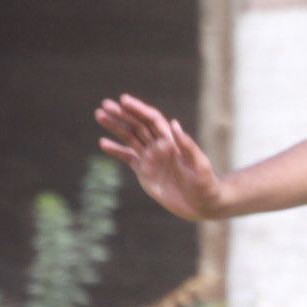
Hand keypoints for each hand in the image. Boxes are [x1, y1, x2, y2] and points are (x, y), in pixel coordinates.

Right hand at [95, 95, 228, 221]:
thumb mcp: (200, 165)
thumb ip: (187, 146)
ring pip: (129, 137)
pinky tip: (103, 143)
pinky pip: (127, 157)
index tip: (123, 101)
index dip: (138, 109)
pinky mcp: (145, 172)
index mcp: (172, 141)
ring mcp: (151, 158)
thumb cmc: (206, 184)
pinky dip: (115, 150)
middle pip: (137, 125)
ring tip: (99, 115)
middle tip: (104, 105)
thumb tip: (174, 123)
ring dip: (115, 126)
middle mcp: (160, 146)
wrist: (203, 205)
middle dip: (121, 114)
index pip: (152, 120)